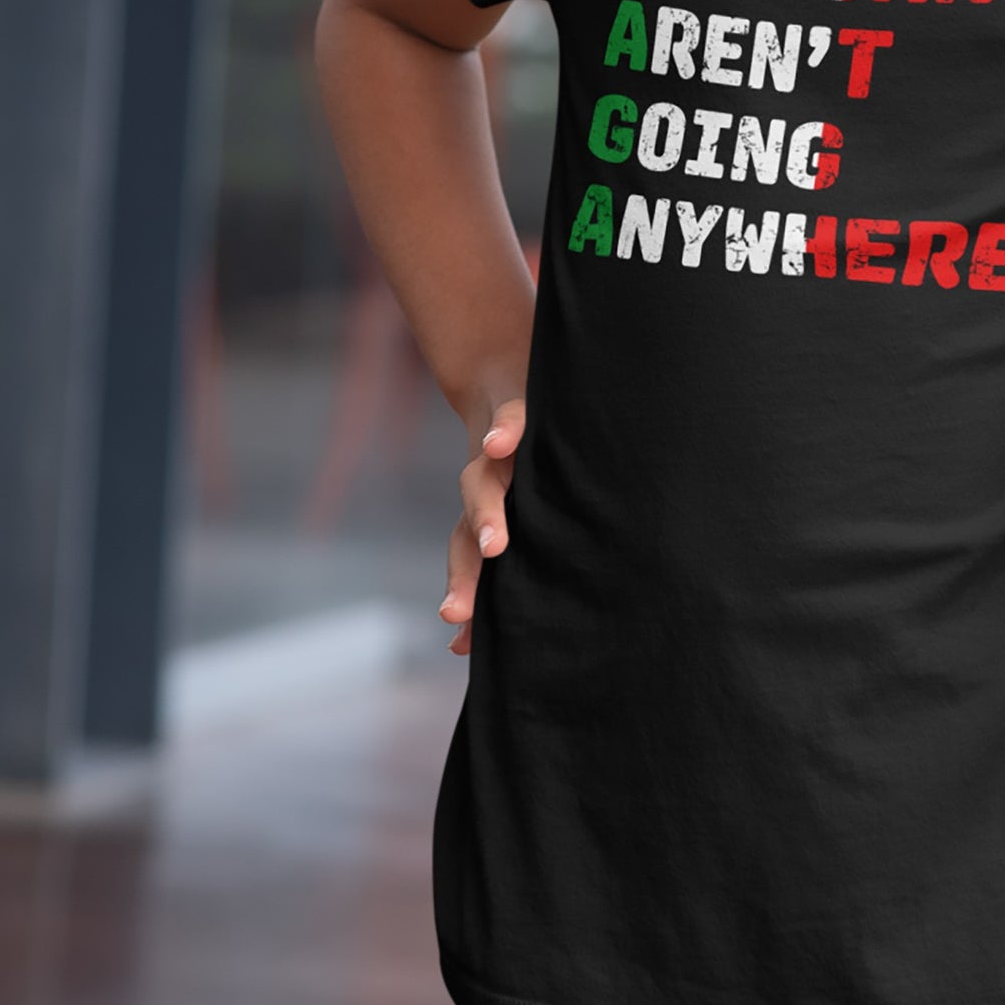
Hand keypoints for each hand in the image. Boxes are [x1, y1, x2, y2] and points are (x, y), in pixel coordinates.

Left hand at [440, 396, 524, 654]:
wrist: (504, 359)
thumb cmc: (533, 443)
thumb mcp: (533, 488)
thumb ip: (533, 538)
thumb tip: (549, 608)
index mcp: (495, 507)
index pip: (475, 560)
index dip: (468, 598)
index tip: (458, 646)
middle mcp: (489, 481)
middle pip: (468, 532)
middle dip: (466, 573)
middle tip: (455, 614)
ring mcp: (499, 444)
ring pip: (482, 481)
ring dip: (485, 512)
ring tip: (494, 547)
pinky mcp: (519, 399)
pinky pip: (510, 415)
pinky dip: (502, 431)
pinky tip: (497, 443)